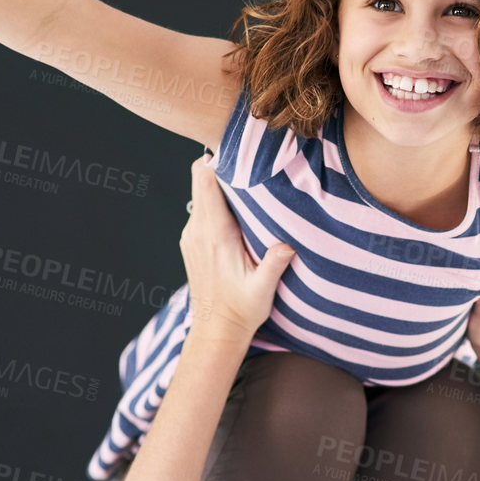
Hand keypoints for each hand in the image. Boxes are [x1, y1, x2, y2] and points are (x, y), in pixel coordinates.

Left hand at [180, 157, 293, 340]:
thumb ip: (273, 265)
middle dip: (220, 164)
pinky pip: (201, 208)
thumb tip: (287, 246)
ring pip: (200, 192)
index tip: (240, 150)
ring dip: (219, 183)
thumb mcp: (262, 290)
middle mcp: (198, 229)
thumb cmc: (242, 309)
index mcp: (215, 233)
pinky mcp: (192, 240)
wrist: (216, 330)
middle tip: (248, 157)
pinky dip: (215, 201)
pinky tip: (238, 210)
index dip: (218, 159)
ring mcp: (191, 234)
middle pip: (199, 178)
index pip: (204, 180)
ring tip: (247, 182)